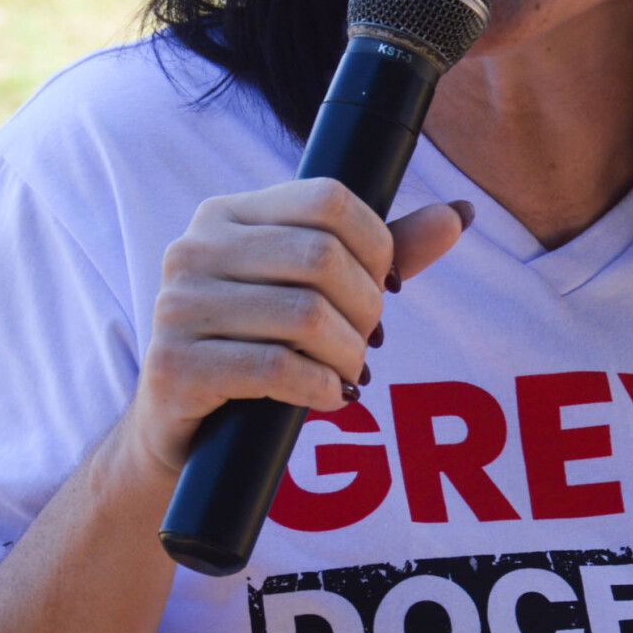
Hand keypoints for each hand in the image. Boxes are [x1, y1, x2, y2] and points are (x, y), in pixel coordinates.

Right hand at [121, 180, 471, 479]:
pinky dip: (321, 386)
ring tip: (350, 373)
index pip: (328, 199)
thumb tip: (458, 215)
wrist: (183, 432)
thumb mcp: (316, 294)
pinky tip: (329, 395)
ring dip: (348, 355)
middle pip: (322, 256)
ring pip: (305, 315)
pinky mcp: (173, 366)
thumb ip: (382, 255)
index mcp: (226, 216)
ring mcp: (177, 307)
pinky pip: (276, 368)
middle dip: (366, 307)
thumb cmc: (257, 350)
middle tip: (368, 342)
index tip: (384, 285)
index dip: (377, 244)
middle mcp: (193, 250)